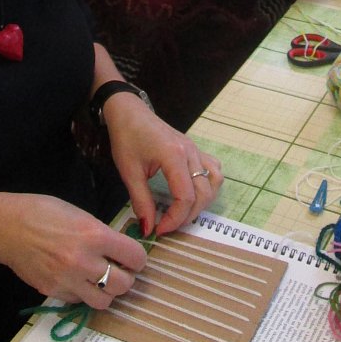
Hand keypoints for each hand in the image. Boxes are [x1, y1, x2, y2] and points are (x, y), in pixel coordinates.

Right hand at [0, 192, 147, 310]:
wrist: (8, 227)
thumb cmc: (44, 212)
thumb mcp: (81, 215)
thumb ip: (102, 235)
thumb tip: (120, 251)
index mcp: (94, 235)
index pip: (134, 257)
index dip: (138, 258)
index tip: (134, 258)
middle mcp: (84, 261)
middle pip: (123, 285)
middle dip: (126, 278)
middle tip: (121, 271)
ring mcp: (67, 280)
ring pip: (104, 301)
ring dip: (107, 292)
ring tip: (101, 280)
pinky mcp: (53, 292)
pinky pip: (79, 301)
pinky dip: (83, 293)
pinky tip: (78, 279)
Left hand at [103, 95, 222, 236]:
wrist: (128, 112)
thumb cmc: (126, 138)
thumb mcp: (129, 172)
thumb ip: (141, 202)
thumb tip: (148, 228)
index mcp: (174, 156)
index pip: (185, 197)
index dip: (174, 219)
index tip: (159, 230)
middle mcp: (191, 153)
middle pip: (203, 193)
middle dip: (188, 215)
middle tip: (168, 225)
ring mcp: (196, 149)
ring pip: (214, 182)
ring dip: (202, 202)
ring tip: (182, 212)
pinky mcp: (195, 149)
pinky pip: (213, 169)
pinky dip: (209, 185)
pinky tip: (194, 192)